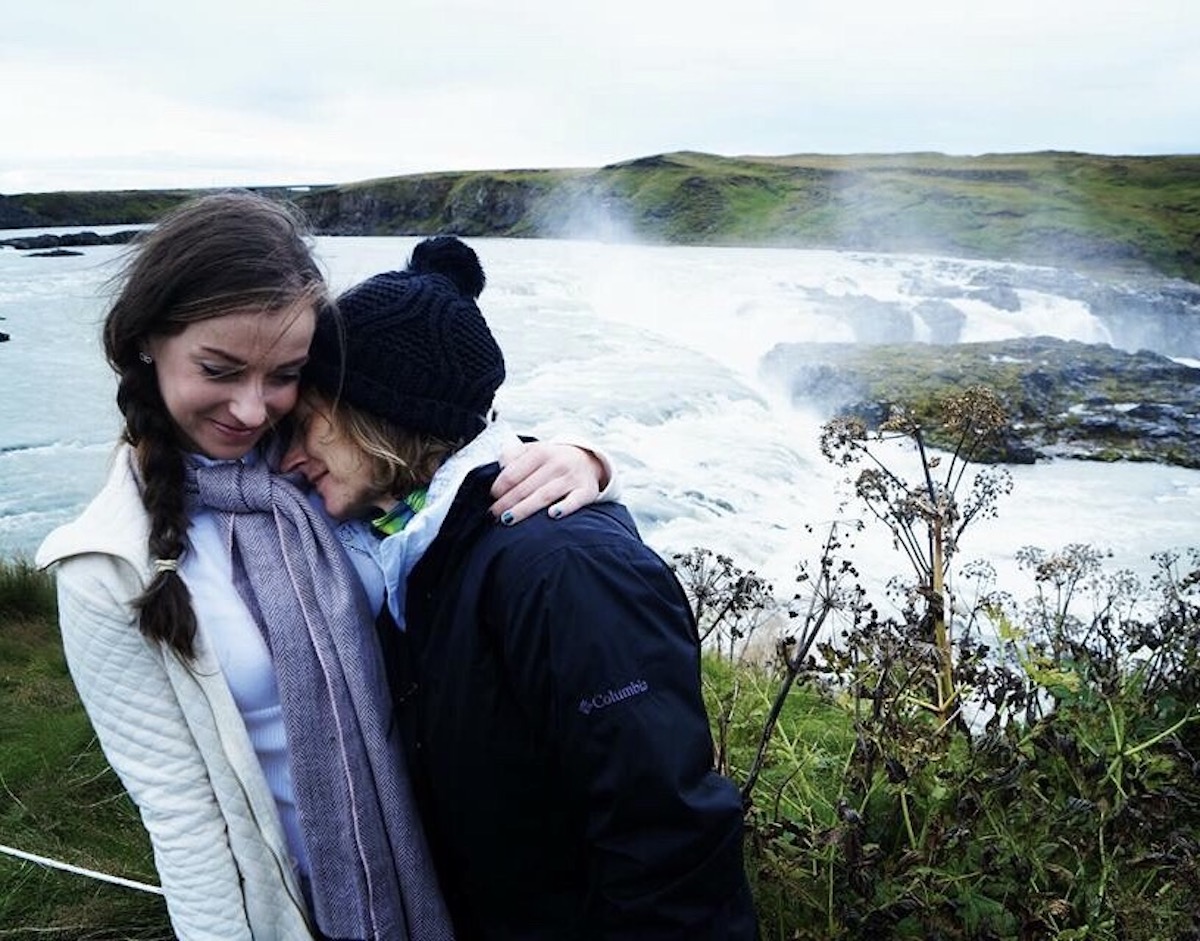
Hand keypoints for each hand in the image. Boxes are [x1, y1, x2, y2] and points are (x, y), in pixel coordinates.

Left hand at [489, 441, 606, 524]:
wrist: (589, 459)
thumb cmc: (553, 459)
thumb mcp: (533, 450)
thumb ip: (513, 455)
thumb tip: (499, 467)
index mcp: (540, 452)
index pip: (513, 472)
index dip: (499, 487)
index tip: (491, 498)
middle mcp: (557, 463)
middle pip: (525, 487)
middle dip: (506, 502)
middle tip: (494, 514)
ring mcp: (571, 478)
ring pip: (544, 495)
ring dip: (524, 509)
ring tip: (508, 519)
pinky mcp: (586, 491)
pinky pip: (575, 501)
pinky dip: (565, 507)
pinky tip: (553, 515)